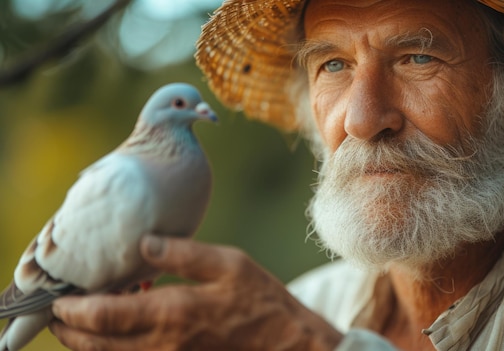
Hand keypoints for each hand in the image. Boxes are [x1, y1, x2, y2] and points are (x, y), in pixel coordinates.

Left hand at [49, 234, 341, 350]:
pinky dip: (114, 348)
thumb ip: (184, 253)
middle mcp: (162, 344)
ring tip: (83, 320)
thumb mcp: (229, 264)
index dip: (73, 309)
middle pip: (96, 344)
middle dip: (70, 330)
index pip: (103, 316)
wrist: (287, 345)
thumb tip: (143, 242)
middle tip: (60, 311)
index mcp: (172, 314)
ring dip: (88, 342)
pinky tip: (120, 330)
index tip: (59, 297)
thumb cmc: (261, 302)